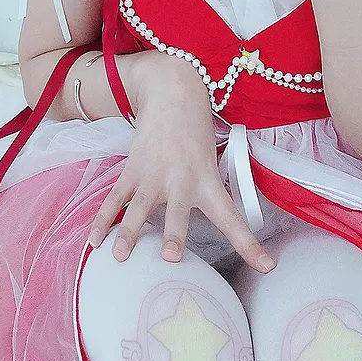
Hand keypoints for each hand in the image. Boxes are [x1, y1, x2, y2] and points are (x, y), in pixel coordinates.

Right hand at [87, 51, 275, 272]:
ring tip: (120, 256)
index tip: (267, 267)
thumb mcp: (211, 161)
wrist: (171, 93)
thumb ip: (207, 193)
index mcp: (208, 182)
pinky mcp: (132, 169)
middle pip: (178, 213)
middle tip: (171, 256)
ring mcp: (153, 176)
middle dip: (174, 234)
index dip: (250, 245)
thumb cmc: (196, 132)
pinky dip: (103, 219)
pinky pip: (115, 198)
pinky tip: (94, 241)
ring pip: (140, 207)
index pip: (233, 219)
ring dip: (129, 232)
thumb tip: (212, 225)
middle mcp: (181, 181)